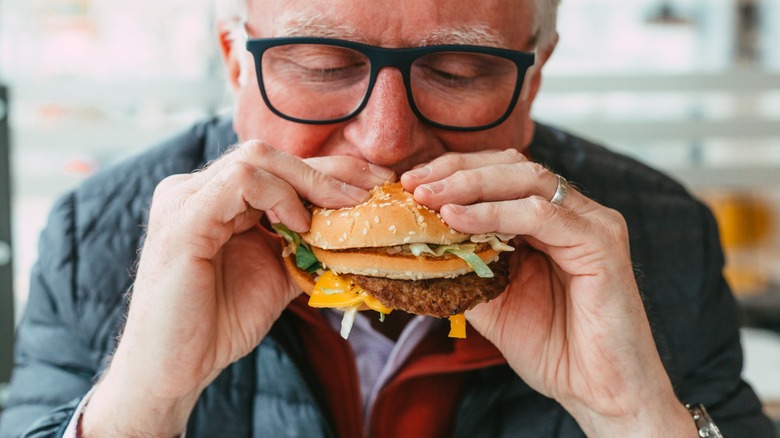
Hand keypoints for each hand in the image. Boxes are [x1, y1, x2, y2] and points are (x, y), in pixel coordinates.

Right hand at [83, 142, 389, 436]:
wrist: (176, 368)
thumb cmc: (219, 323)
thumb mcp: (277, 275)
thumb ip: (306, 245)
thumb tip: (356, 230)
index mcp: (216, 199)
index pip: (278, 167)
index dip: (331, 170)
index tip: (378, 183)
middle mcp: (196, 190)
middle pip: (271, 156)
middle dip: (330, 170)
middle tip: (375, 189)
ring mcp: (185, 200)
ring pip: (257, 159)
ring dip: (310, 181)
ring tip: (341, 209)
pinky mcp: (183, 219)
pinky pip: (239, 183)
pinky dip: (278, 196)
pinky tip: (300, 224)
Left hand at [401, 149, 694, 436]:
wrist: (597, 392)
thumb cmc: (552, 348)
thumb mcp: (492, 299)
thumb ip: (465, 264)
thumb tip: (417, 242)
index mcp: (550, 220)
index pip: (501, 174)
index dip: (454, 171)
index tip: (410, 182)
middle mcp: (573, 212)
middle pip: (513, 165)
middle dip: (457, 170)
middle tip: (414, 183)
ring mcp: (591, 222)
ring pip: (527, 180)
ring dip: (470, 185)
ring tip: (429, 197)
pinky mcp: (601, 242)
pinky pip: (541, 215)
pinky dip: (494, 213)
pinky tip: (457, 218)